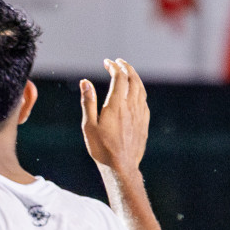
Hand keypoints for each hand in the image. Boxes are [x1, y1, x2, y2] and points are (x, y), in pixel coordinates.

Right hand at [80, 58, 147, 175]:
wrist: (121, 167)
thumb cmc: (101, 149)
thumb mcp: (89, 126)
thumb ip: (88, 102)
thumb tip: (85, 82)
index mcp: (116, 105)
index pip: (119, 77)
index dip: (114, 67)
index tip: (107, 62)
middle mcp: (131, 106)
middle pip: (133, 79)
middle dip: (126, 67)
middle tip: (118, 62)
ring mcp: (140, 114)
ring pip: (141, 88)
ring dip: (134, 77)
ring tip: (127, 73)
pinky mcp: (144, 122)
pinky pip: (144, 100)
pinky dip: (139, 90)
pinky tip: (135, 93)